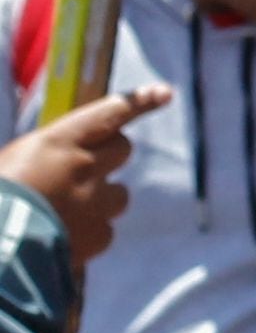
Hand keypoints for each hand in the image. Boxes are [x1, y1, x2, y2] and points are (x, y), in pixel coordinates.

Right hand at [0, 88, 161, 261]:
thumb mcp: (10, 162)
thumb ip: (44, 156)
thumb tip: (57, 162)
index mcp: (58, 142)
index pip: (110, 113)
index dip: (139, 102)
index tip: (164, 93)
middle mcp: (85, 166)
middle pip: (122, 149)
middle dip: (108, 157)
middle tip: (84, 171)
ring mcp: (96, 202)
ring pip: (119, 195)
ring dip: (101, 200)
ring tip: (67, 214)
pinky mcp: (98, 236)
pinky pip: (104, 231)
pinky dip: (89, 235)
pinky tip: (63, 240)